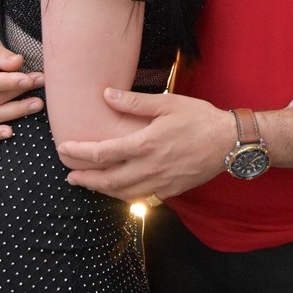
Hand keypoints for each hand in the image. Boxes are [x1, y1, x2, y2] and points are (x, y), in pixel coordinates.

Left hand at [58, 90, 233, 201]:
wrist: (228, 141)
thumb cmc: (199, 117)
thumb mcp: (167, 102)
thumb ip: (134, 102)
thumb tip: (106, 95)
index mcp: (145, 144)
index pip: (102, 153)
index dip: (79, 152)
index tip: (64, 149)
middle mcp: (149, 167)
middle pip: (107, 180)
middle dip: (84, 178)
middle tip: (68, 175)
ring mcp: (160, 182)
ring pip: (122, 193)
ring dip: (101, 189)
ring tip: (88, 183)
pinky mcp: (171, 190)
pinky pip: (141, 197)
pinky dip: (124, 195)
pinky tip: (119, 188)